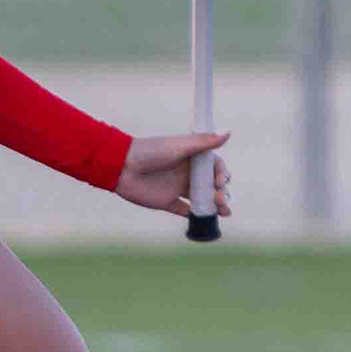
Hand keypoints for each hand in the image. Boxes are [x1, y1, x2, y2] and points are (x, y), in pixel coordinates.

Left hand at [116, 131, 231, 219]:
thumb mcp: (179, 146)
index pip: (213, 167)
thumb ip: (204, 142)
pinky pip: (185, 211)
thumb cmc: (150, 152)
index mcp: (190, 158)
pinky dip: (196, 216)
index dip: (221, 174)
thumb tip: (228, 132)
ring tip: (224, 213)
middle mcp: (185, 172)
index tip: (221, 180)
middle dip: (220, 192)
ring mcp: (176, 188)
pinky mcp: (166, 202)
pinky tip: (205, 219)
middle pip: (210, 185)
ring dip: (214, 205)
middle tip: (221, 198)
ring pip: (201, 199)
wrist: (121, 166)